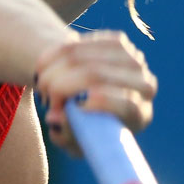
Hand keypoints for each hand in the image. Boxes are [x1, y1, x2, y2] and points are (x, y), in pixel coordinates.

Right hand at [34, 30, 157, 155]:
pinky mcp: (119, 43)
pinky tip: (42, 65)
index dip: (99, 102)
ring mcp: (133, 60)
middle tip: (43, 95)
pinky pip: (81, 43)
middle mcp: (143, 85)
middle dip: (62, 84)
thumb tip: (54, 117)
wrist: (89, 98)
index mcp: (139, 115)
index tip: (66, 107)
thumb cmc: (86, 128)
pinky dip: (56, 53)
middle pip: (98, 75)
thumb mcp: (78, 141)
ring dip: (54, 68)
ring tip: (40, 82)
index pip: (127, 104)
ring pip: (84, 57)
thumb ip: (68, 134)